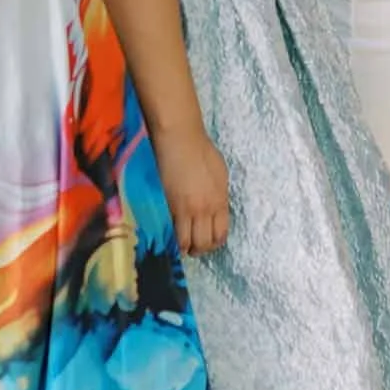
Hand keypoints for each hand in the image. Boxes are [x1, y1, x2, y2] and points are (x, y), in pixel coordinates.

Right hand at [158, 126, 229, 256]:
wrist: (180, 140)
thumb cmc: (201, 151)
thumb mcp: (220, 174)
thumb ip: (219, 196)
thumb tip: (216, 209)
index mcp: (220, 201)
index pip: (221, 234)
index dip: (214, 242)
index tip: (208, 241)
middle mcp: (205, 210)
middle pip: (205, 243)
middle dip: (200, 249)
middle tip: (194, 246)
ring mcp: (186, 210)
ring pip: (187, 243)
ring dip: (184, 247)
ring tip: (180, 244)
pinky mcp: (168, 206)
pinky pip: (171, 232)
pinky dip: (171, 238)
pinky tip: (169, 235)